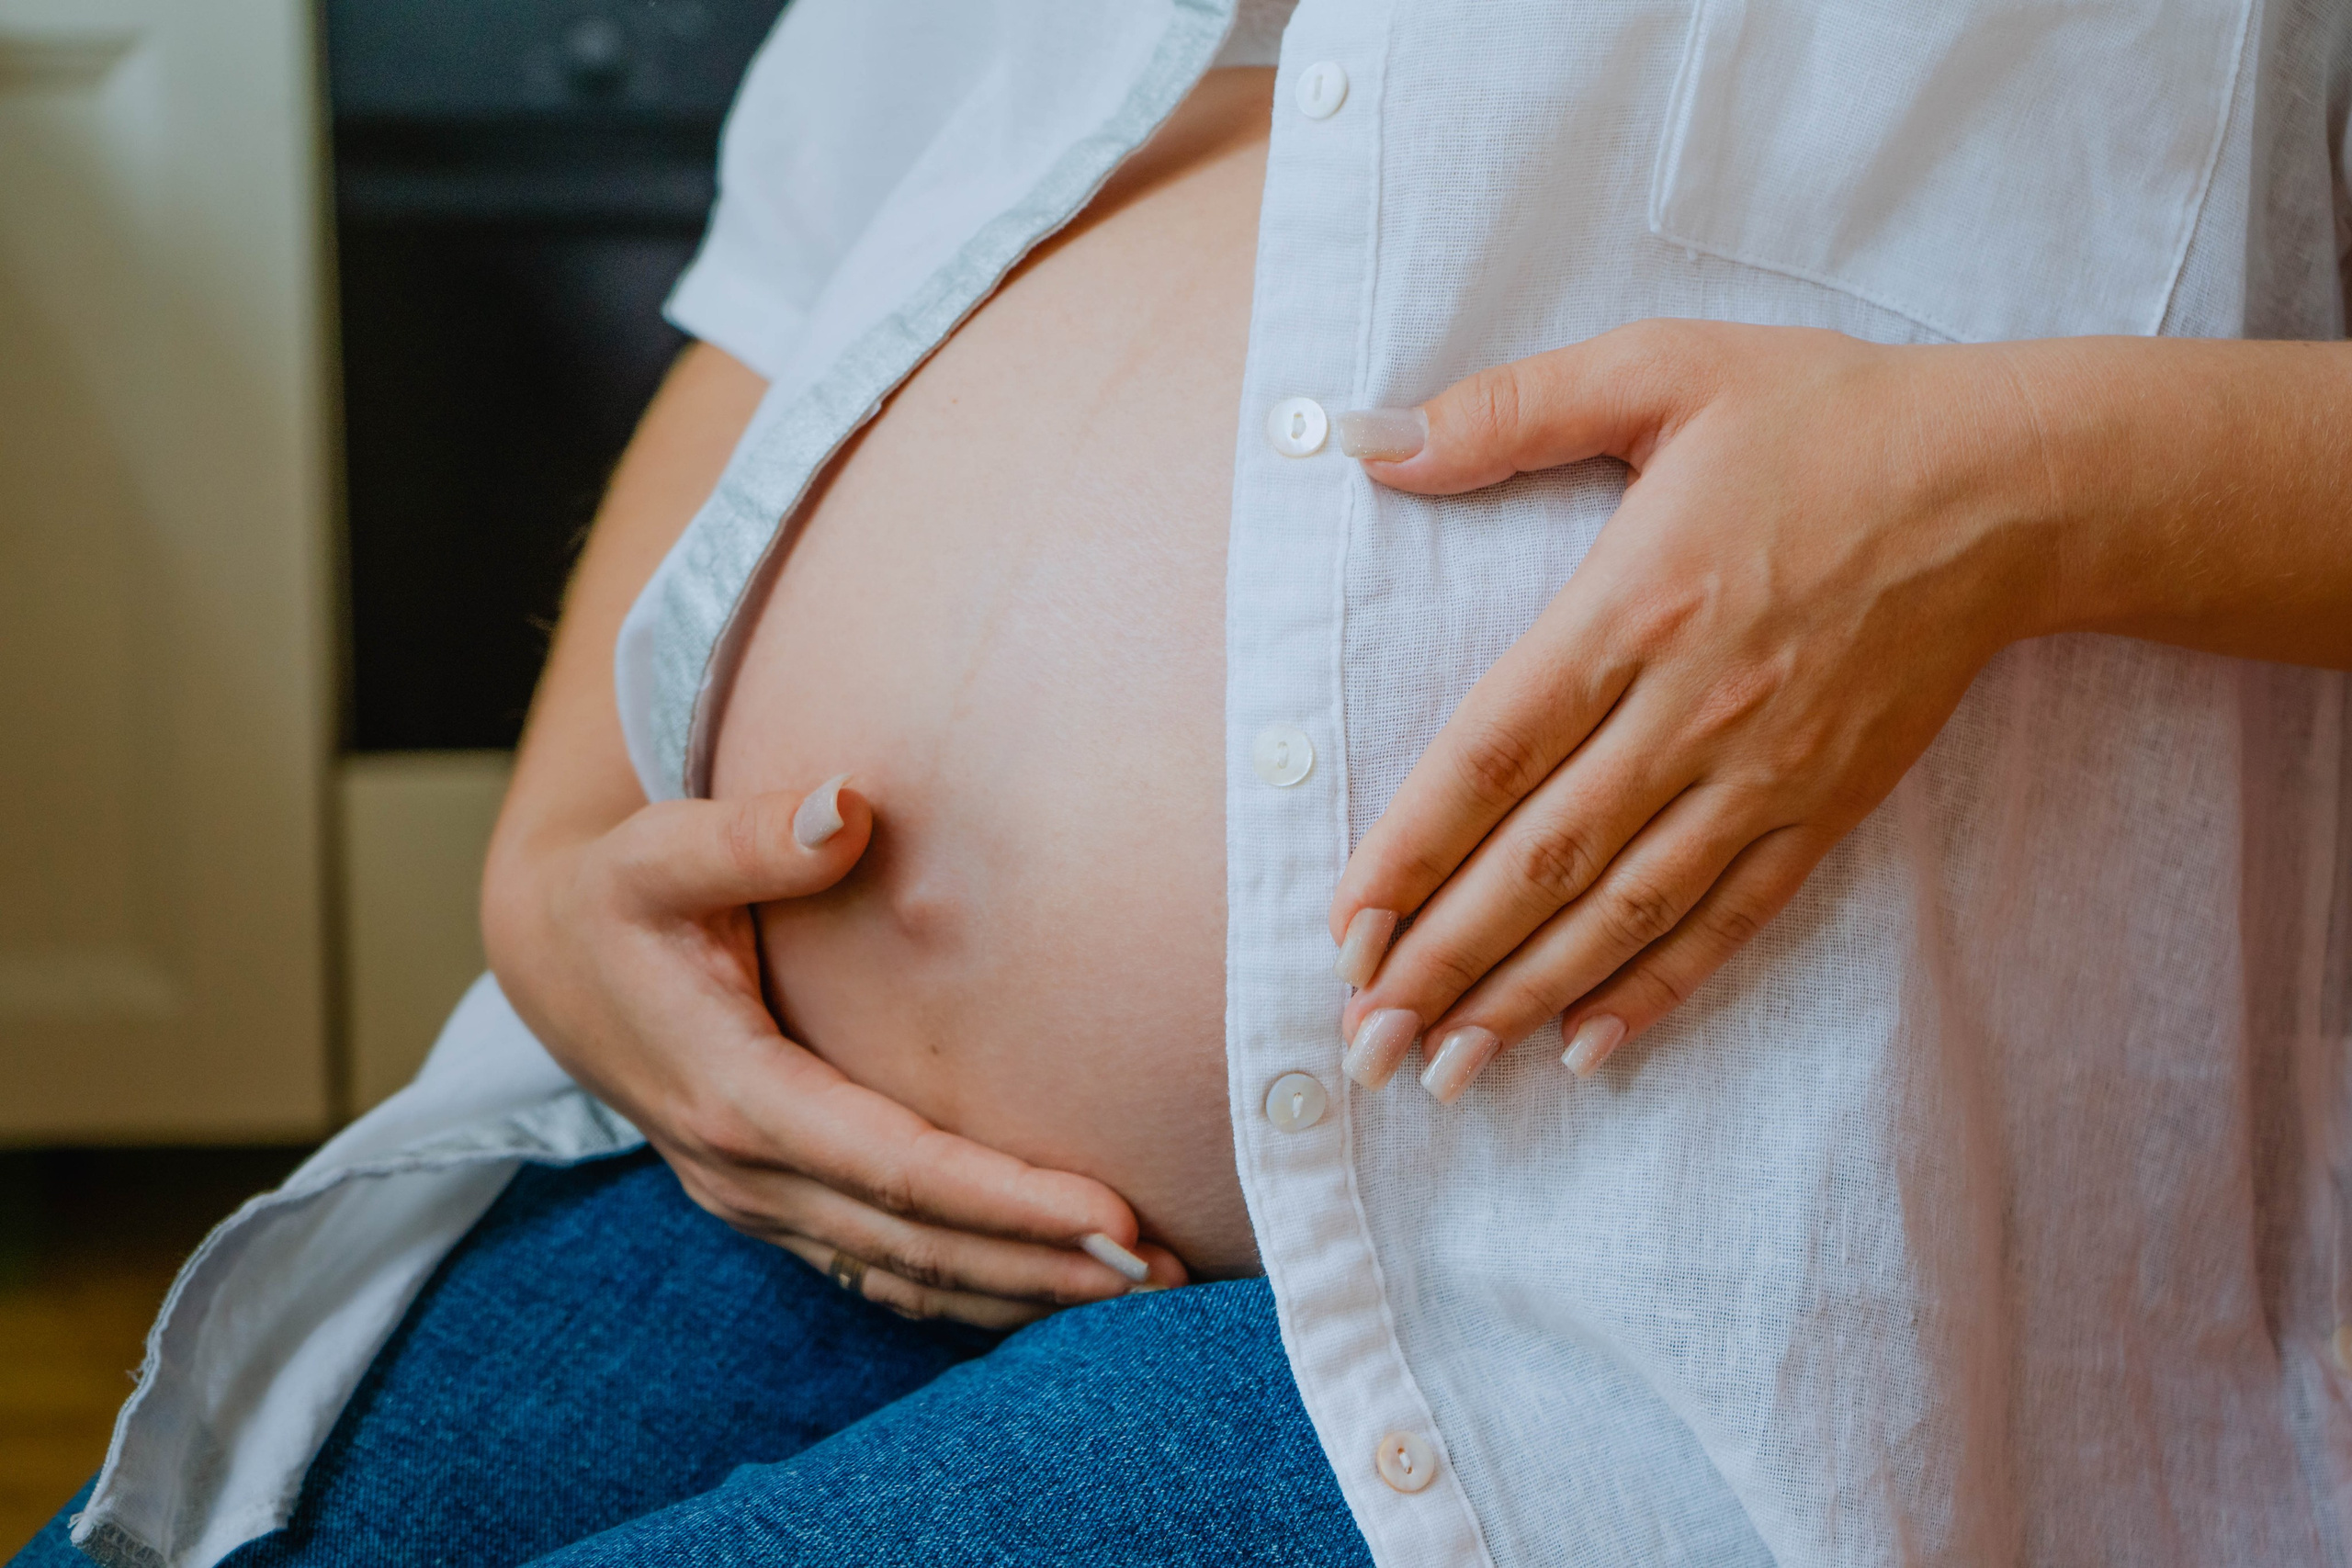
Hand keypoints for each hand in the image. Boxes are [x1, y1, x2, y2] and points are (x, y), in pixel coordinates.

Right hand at [483, 778, 1183, 1326]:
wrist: (553, 962)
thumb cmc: (619, 897)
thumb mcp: (657, 851)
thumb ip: (749, 834)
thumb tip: (846, 806)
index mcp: (731, 1093)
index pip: (895, 1166)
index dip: (1005, 1198)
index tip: (1111, 1209)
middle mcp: (746, 1172)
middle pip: (916, 1243)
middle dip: (1043, 1264)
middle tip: (1165, 1271)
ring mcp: (758, 1202)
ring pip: (903, 1275)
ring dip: (1022, 1288)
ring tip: (1143, 1285)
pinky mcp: (775, 1205)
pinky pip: (881, 1271)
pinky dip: (969, 1289)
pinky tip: (1052, 1288)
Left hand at [1329, 320, 2051, 1099]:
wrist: (2010, 484)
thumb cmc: (1826, 418)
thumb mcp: (1662, 369)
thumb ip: (1510, 410)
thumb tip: (1369, 444)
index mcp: (1636, 606)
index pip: (1494, 753)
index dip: (1412, 849)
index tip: (1344, 926)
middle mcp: (1695, 708)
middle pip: (1546, 860)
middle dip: (1444, 960)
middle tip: (1363, 1042)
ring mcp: (1767, 771)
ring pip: (1628, 910)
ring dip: (1528, 997)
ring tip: (1445, 1070)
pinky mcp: (1828, 808)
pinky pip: (1733, 919)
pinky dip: (1660, 988)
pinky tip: (1590, 1046)